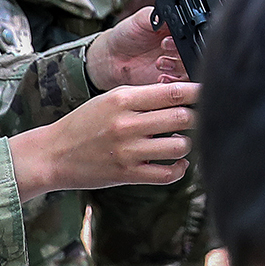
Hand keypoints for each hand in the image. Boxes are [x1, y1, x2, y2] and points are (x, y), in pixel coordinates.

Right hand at [12, 81, 195, 193]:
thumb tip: (182, 93)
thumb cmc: (84, 123)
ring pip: (179, 146)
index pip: (172, 92)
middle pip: (182, 117)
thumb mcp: (109, 99)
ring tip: (179, 141)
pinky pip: (167, 174)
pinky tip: (177, 162)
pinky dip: (179, 168)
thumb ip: (143, 96)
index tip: (211, 91)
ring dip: (186, 144)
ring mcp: (128, 151)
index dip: (199, 91)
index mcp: (123, 99)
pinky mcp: (127, 174)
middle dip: (197, 117)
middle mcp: (127, 124)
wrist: (53, 154)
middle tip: (200, 117)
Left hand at [88, 1, 185, 90]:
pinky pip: (180, 88)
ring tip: (160, 64)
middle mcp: (180, 50)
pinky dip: (172, 84)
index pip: (194, 36)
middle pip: (196, 55)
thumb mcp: (142, 19)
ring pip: (190, 73)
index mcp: (177, 32)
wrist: (111, 58)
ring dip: (178, 69)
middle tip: (164, 49)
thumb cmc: (126, 35)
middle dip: (181, 54)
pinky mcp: (170, 84)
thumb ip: (158, 16)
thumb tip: (173, 15)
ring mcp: (176, 68)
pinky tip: (160, 79)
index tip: (168, 39)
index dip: (184, 38)